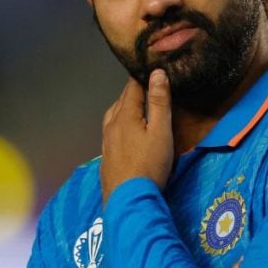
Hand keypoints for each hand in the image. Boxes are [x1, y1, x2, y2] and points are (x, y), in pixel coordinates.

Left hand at [101, 69, 173, 204]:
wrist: (128, 200)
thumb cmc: (149, 165)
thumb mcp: (161, 131)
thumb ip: (159, 102)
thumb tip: (156, 73)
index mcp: (125, 115)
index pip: (132, 88)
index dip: (141, 76)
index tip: (150, 68)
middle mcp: (111, 125)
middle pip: (121, 101)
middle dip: (133, 91)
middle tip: (147, 84)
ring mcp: (106, 142)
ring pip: (113, 116)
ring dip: (124, 106)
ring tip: (136, 105)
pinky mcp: (106, 156)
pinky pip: (111, 130)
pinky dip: (120, 122)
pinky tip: (126, 131)